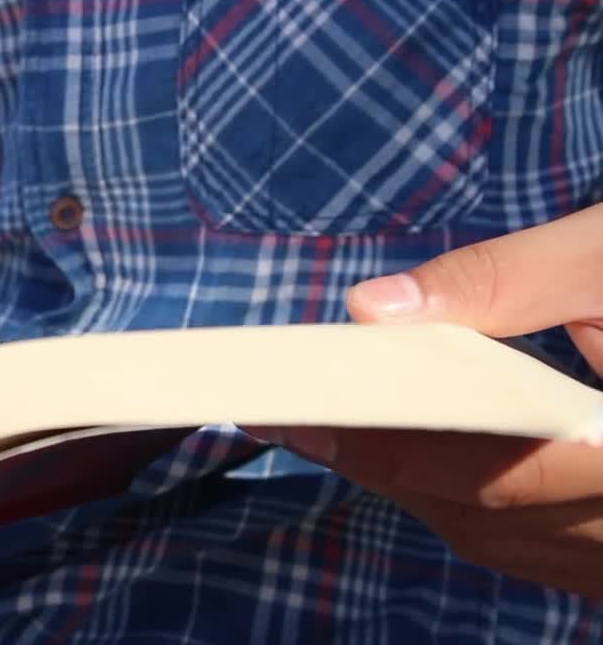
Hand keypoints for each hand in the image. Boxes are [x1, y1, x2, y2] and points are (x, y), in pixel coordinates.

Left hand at [252, 203, 602, 595]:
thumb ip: (505, 281)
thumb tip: (372, 308)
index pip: (510, 474)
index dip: (398, 448)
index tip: (303, 415)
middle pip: (491, 516)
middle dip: (388, 462)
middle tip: (295, 411)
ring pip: (501, 538)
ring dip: (415, 481)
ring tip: (336, 422)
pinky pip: (528, 541)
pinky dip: (464, 495)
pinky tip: (415, 446)